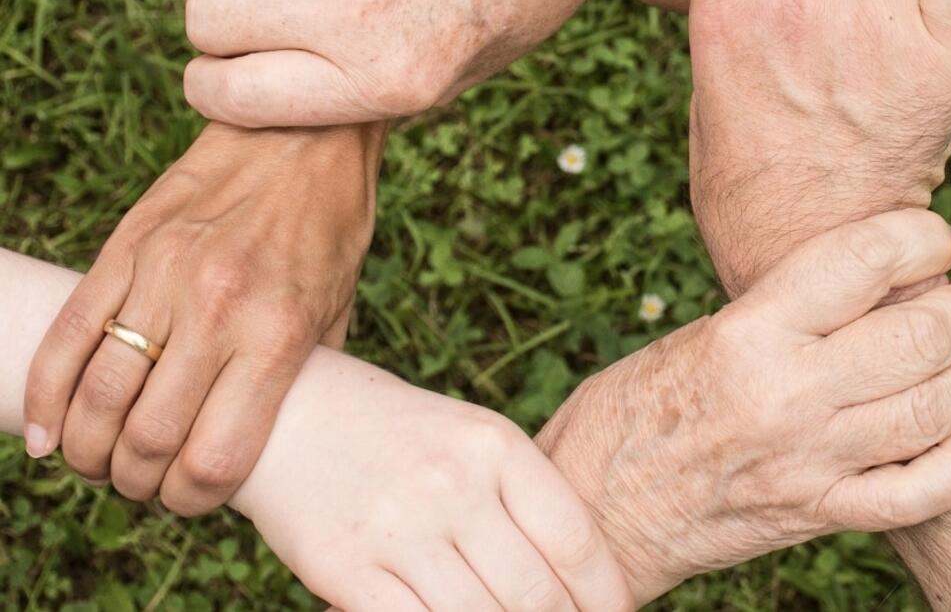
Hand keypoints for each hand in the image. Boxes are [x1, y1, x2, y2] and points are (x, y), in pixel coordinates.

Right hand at [23, 122, 381, 514]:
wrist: (302, 133)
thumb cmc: (329, 227)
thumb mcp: (338, 309)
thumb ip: (300, 377)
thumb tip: (263, 439)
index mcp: (277, 335)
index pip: (214, 457)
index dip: (192, 500)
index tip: (190, 498)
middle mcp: (217, 310)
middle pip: (147, 439)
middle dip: (136, 482)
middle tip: (141, 482)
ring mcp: (164, 276)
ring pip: (97, 396)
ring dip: (88, 449)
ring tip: (98, 458)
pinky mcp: (126, 248)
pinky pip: (67, 335)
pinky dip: (45, 396)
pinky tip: (47, 432)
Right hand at [183, 0, 619, 126]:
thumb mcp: (453, 78)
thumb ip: (362, 92)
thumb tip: (270, 92)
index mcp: (386, 80)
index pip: (233, 95)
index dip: (211, 88)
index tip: (219, 75)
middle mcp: (355, 11)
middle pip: (210, 21)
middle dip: (220, 28)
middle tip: (256, 18)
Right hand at [232, 349, 632, 611]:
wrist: (290, 414)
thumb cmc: (399, 432)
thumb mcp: (470, 437)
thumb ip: (521, 496)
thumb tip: (579, 576)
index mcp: (493, 444)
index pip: (574, 537)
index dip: (605, 592)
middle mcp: (451, 484)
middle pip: (534, 592)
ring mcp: (397, 528)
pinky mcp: (345, 569)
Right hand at [537, 210, 950, 602]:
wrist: (596, 506)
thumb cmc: (635, 406)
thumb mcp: (702, 334)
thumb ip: (785, 312)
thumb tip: (873, 284)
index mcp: (748, 331)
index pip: (866, 259)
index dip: (924, 236)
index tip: (936, 238)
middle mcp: (786, 393)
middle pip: (923, 334)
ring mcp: (809, 461)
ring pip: (939, 410)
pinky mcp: (818, 514)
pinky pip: (922, 492)